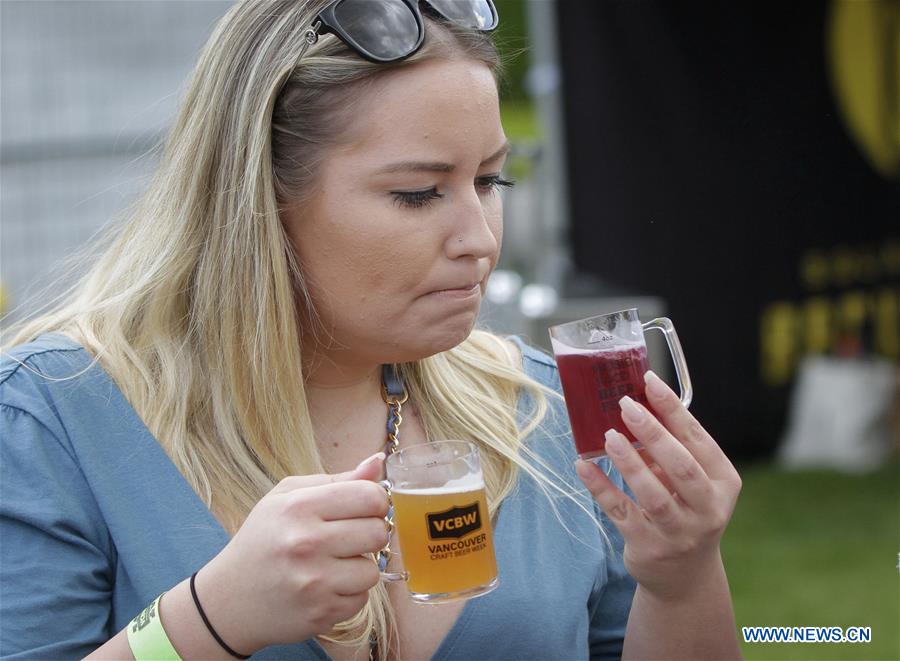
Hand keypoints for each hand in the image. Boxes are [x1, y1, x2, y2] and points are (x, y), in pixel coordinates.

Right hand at [195, 452, 389, 654]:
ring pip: (373, 570)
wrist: (230, 601)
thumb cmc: (264, 540)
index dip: (376, 501)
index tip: (365, 508)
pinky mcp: (321, 613)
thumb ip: (337, 479)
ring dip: (358, 568)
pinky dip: (348, 594)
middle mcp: (306, 542)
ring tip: (332, 565)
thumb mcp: (287, 498)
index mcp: (298, 507)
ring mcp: (314, 581)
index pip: (369, 496)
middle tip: (349, 537)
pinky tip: (325, 587)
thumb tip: (378, 462)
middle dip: (370, 533)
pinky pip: (361, 599)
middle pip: (378, 532)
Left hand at [576, 371, 741, 601]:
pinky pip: (622, 513)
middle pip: (682, 466)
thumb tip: (634, 403)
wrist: (685, 576)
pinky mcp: (650, 547)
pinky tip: (584, 466)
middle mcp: (708, 508)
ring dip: (629, 462)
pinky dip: (602, 488)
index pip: (697, 439)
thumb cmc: (684, 510)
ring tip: (608, 435)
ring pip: (654, 494)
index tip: (649, 381)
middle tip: (626, 405)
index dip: (673, 409)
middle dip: (654, 433)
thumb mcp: (688, 481)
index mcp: (722, 481)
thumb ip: (670, 449)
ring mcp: (680, 532)